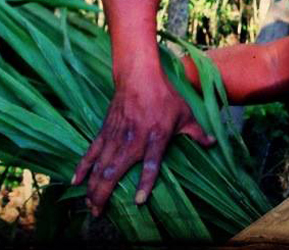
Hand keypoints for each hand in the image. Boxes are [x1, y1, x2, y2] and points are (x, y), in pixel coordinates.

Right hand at [71, 77, 215, 215]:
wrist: (139, 76)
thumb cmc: (165, 96)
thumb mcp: (185, 114)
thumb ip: (197, 132)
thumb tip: (213, 143)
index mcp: (156, 137)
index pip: (151, 164)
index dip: (144, 183)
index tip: (138, 200)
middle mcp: (134, 140)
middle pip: (115, 171)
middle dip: (104, 194)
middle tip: (99, 213)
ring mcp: (116, 136)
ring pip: (100, 166)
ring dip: (93, 187)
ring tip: (89, 205)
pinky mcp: (105, 131)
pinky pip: (91, 152)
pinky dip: (82, 167)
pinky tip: (75, 181)